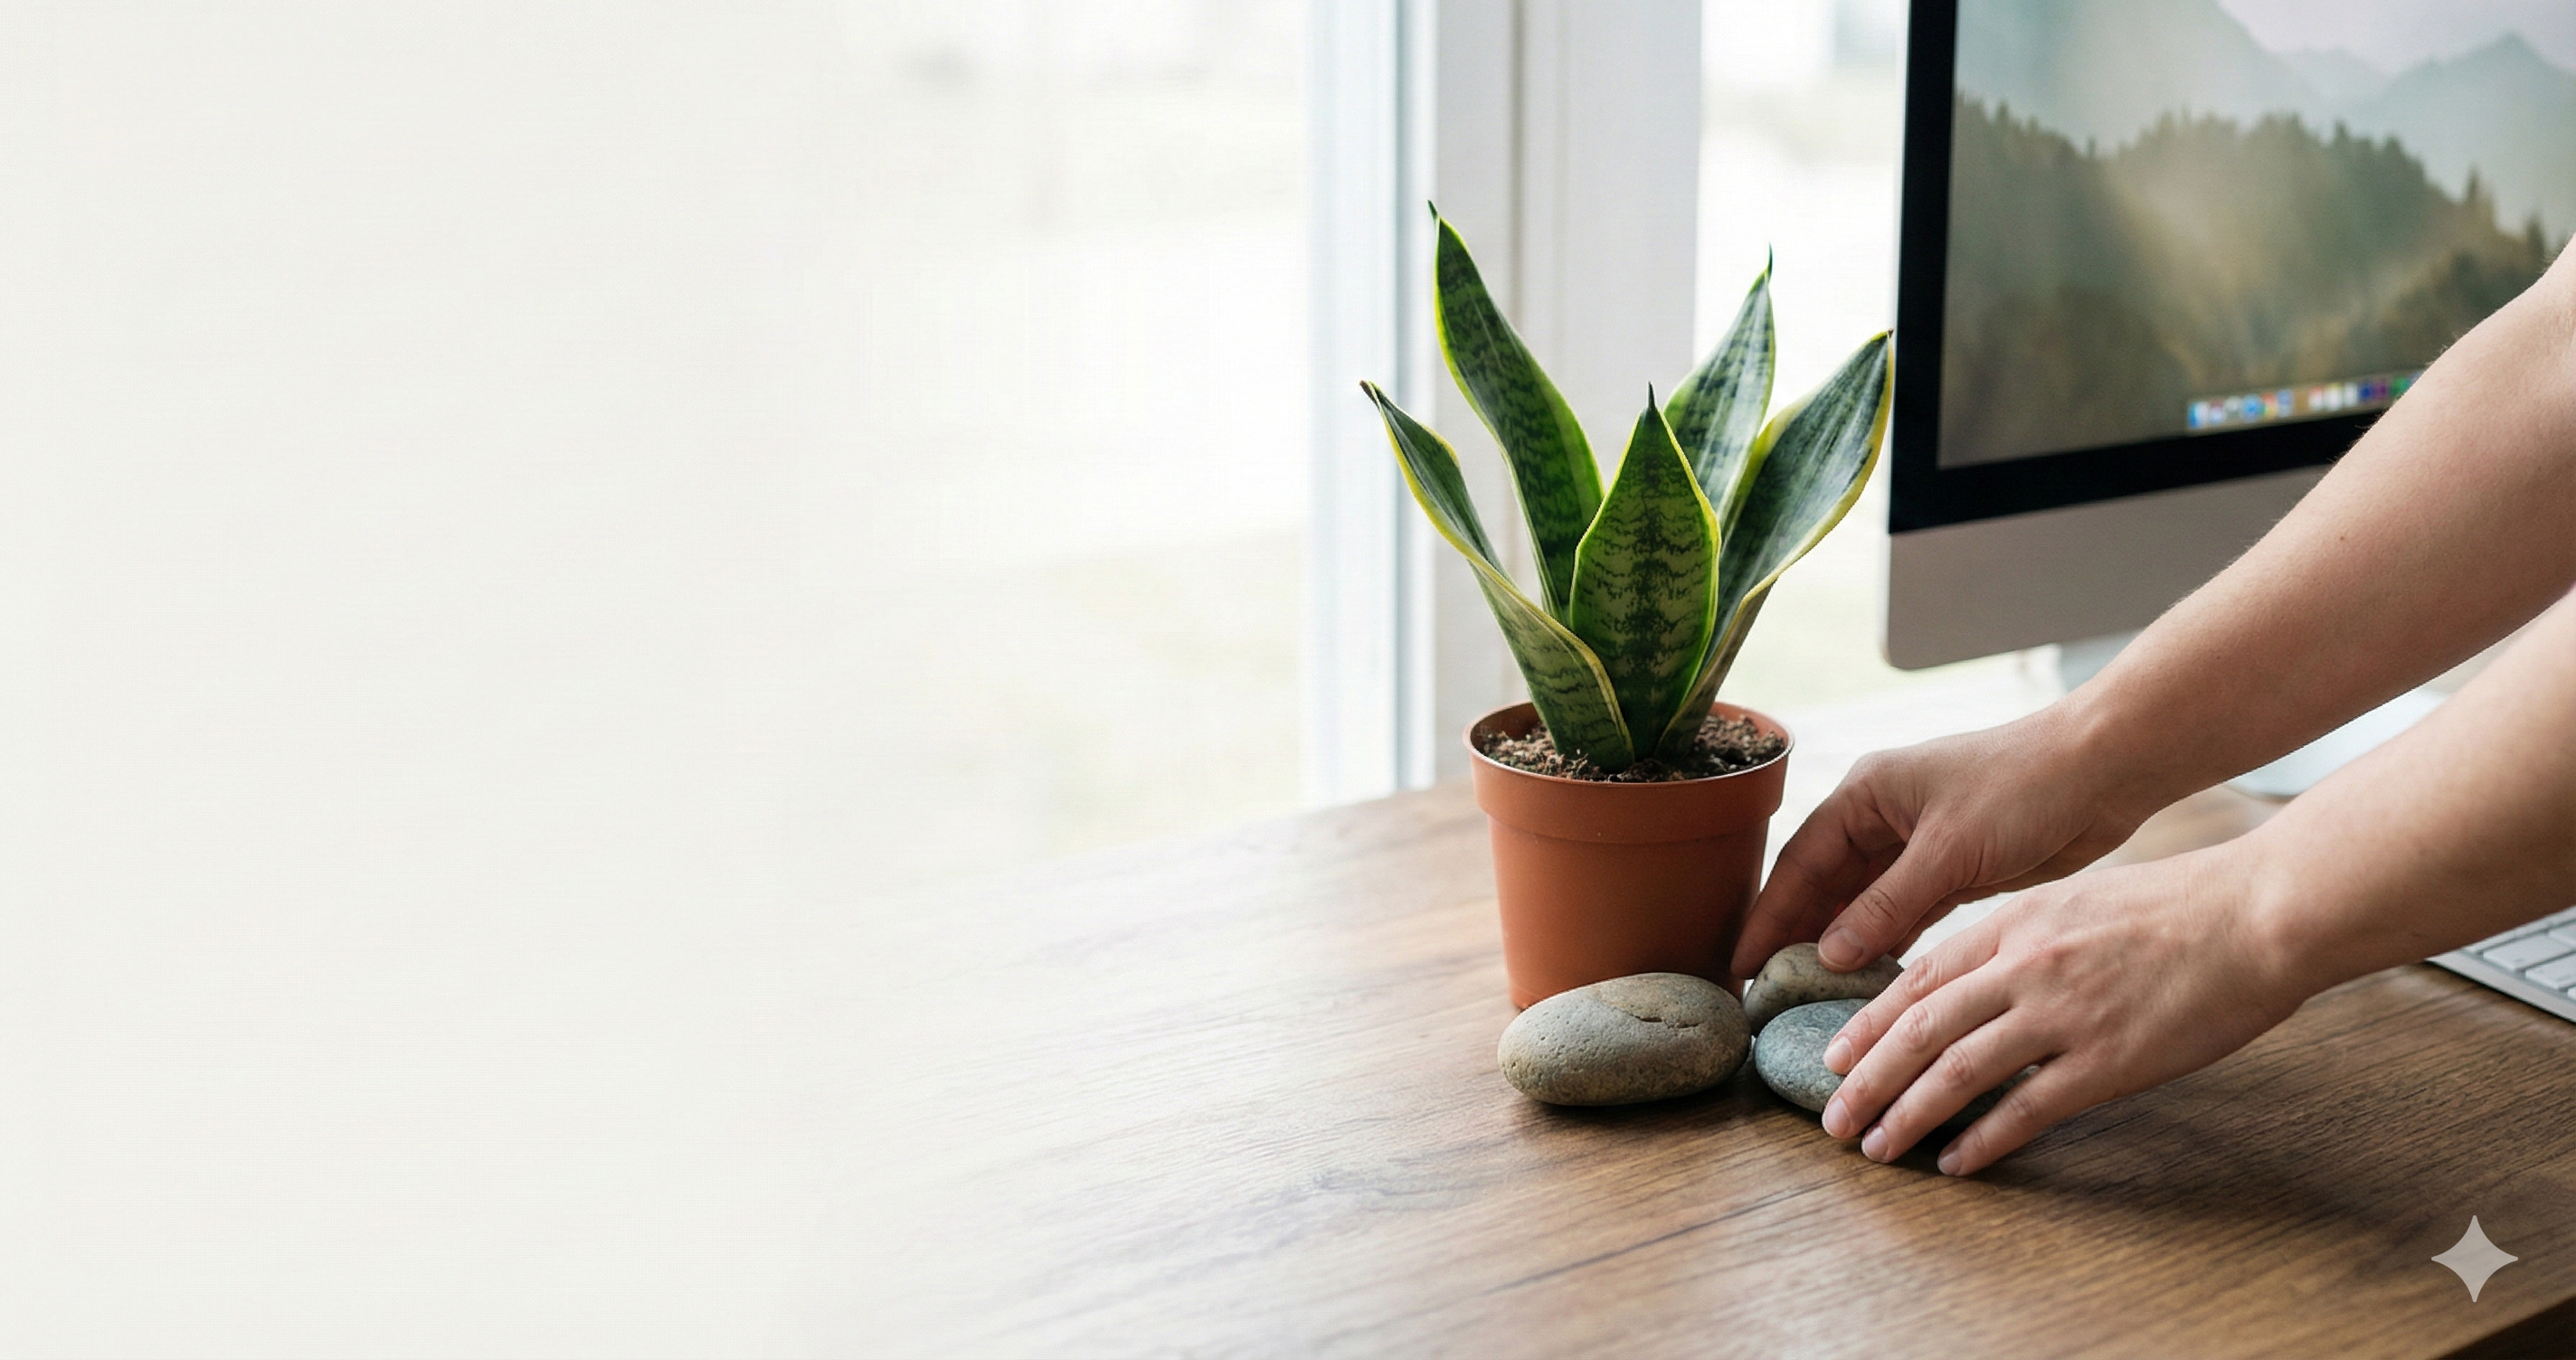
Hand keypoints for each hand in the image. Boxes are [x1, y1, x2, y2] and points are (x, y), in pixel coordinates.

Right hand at [1730, 704, 2165, 978]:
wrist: (2104, 771)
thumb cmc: (2022, 788)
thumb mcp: (1946, 850)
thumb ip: (1886, 905)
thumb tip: (1828, 954)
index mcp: (1867, 794)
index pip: (1801, 862)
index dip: (1770, 916)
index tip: (1743, 965)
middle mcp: (1884, 819)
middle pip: (1824, 886)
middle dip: (1796, 937)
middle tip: (1769, 992)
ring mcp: (1919, 847)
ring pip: (1863, 905)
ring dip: (1840, 946)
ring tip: (1810, 997)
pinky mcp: (1955, 871)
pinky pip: (1904, 916)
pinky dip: (1885, 946)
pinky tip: (1869, 982)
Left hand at [1814, 846, 2306, 1173]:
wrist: (2260, 912)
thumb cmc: (2182, 905)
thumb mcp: (2078, 900)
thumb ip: (2023, 938)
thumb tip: (1982, 978)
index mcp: (2015, 923)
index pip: (1919, 979)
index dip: (1869, 1023)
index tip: (1834, 1057)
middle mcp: (2025, 965)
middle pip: (1920, 1029)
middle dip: (1866, 1078)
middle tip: (1832, 1118)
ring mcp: (2063, 1013)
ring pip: (1956, 1070)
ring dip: (1906, 1115)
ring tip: (1874, 1148)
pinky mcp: (2106, 1060)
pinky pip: (2026, 1108)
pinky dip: (1982, 1140)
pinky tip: (1955, 1164)